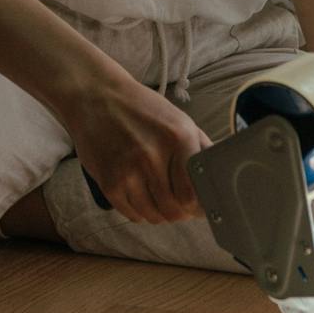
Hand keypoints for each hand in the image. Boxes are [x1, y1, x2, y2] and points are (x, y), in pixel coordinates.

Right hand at [63, 72, 210, 224]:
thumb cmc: (142, 109)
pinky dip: (138, 212)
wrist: (96, 96)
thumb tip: (218, 178)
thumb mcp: (178, 119)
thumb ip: (200, 148)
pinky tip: (140, 197)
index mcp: (178, 138)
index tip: (196, 205)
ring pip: (152, 216)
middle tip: (177, 205)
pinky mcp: (108, 182)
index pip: (193, 194)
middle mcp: (153, 156)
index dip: (197, 206)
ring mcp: (128, 171)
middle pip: (173, 210)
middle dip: (178, 212)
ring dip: (158, 213)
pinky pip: (131, 214)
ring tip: (158, 200)